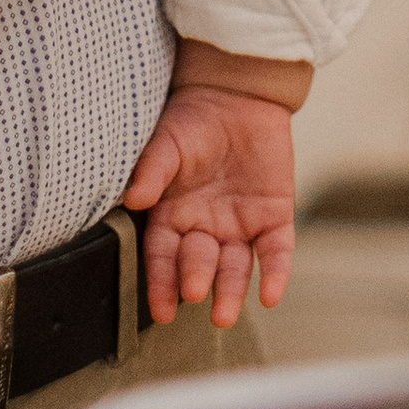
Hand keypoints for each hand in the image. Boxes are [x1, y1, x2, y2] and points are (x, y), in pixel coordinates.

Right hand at [123, 66, 299, 330]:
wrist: (239, 94)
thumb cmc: (194, 120)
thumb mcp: (167, 143)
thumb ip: (152, 171)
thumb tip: (133, 198)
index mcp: (173, 216)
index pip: (164, 256)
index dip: (161, 282)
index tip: (161, 309)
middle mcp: (205, 228)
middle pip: (199, 263)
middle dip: (195, 279)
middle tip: (193, 293)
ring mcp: (240, 225)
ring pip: (235, 267)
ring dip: (231, 291)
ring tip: (225, 314)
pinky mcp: (274, 217)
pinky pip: (275, 251)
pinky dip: (275, 273)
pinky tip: (271, 296)